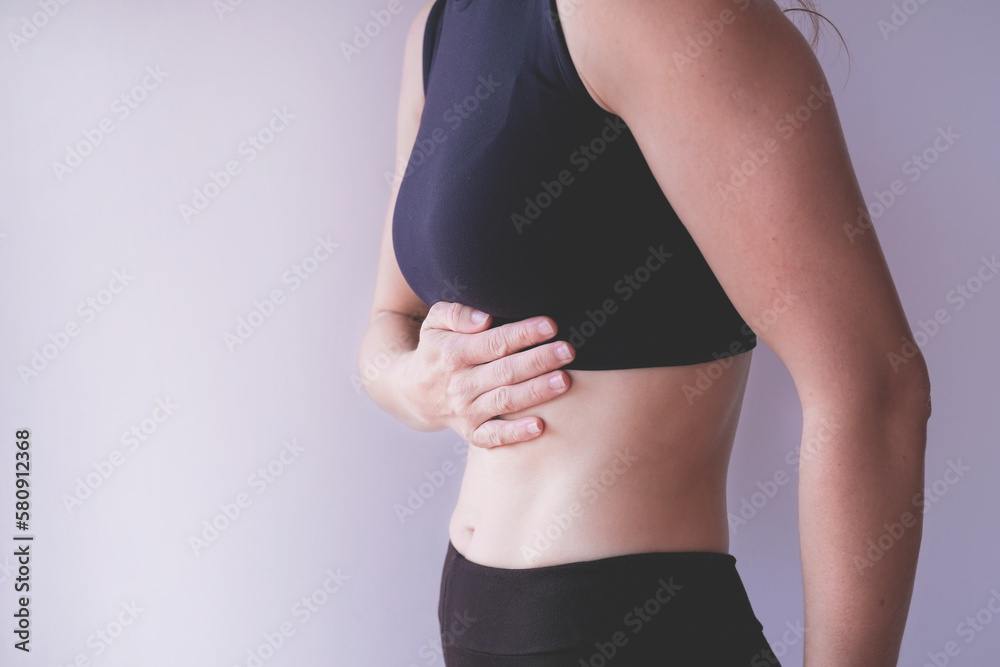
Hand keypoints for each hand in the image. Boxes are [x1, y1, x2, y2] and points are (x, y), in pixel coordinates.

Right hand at [401, 301, 573, 447]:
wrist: (413, 393)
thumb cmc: (435, 349)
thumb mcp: (435, 323)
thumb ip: (456, 313)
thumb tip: (484, 319)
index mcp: (453, 353)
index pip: (494, 342)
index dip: (523, 334)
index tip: (550, 325)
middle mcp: (460, 384)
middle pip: (505, 371)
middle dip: (539, 360)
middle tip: (568, 350)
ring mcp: (465, 410)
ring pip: (505, 401)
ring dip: (536, 392)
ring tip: (564, 381)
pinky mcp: (471, 433)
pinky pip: (493, 437)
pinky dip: (515, 434)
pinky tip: (540, 427)